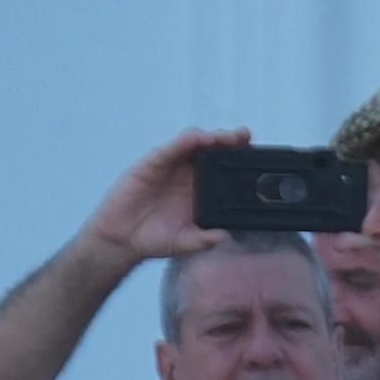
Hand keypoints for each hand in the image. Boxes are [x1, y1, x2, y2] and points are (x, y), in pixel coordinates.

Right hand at [83, 128, 248, 269]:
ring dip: (210, 137)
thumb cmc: (156, 238)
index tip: (256, 154)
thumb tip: (225, 237)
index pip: (225, 169)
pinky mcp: (152, 164)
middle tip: (244, 137)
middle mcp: (189, 175)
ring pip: (193, 145)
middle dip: (229, 141)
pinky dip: (183, 142)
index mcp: (203, 191)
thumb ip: (204, 240)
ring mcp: (171, 167)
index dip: (239, 159)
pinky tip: (195, 138)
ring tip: (225, 137)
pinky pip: (170, 149)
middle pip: (213, 151)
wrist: (123, 239)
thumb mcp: (187, 243)